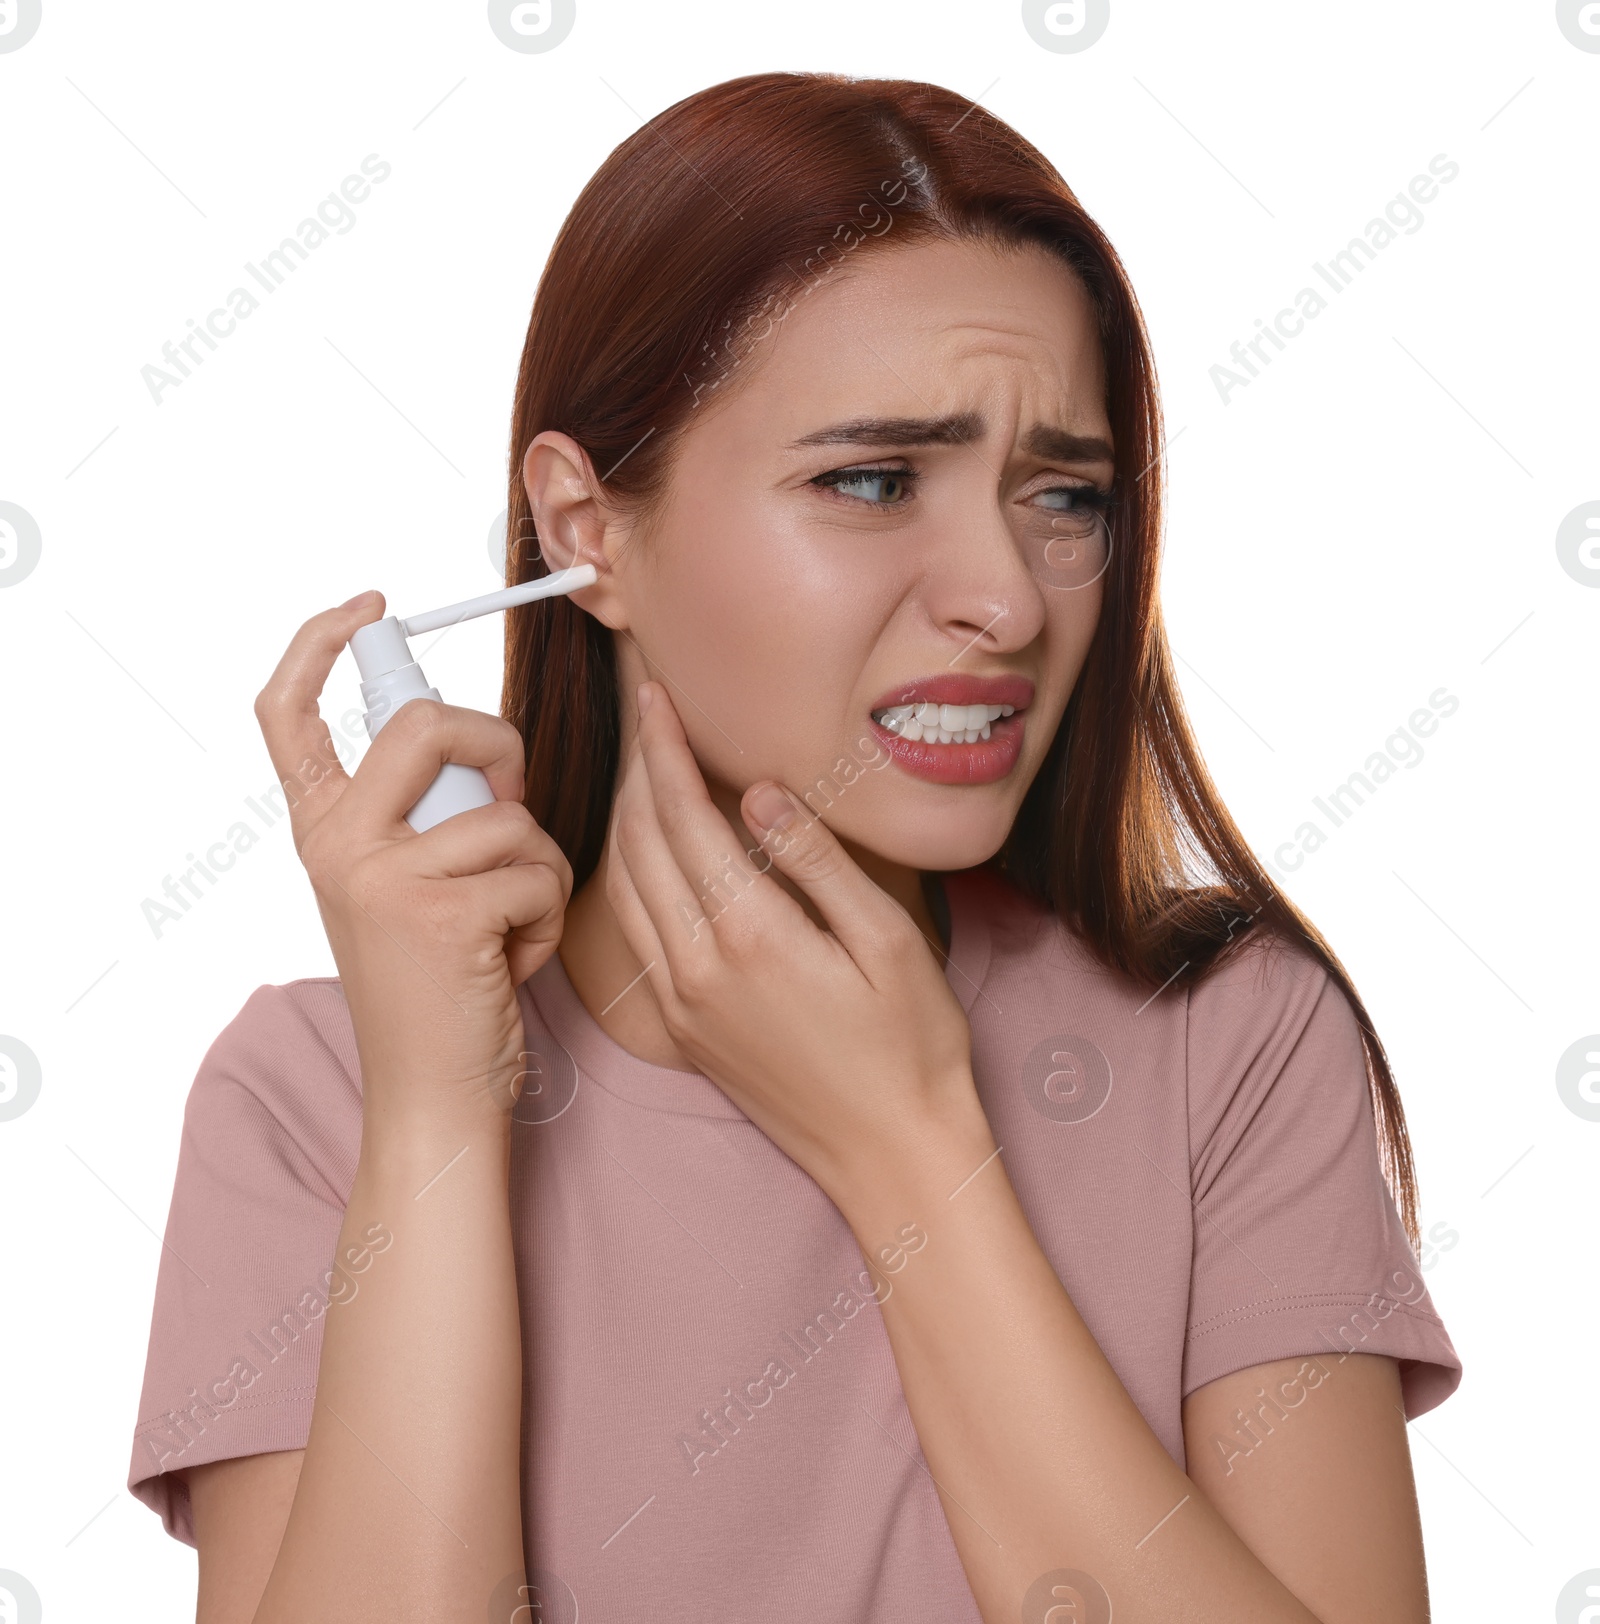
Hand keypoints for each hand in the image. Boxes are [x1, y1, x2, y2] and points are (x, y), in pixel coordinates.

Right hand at [254, 593, 572, 1128]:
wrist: (434, 1097)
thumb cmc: (440, 990)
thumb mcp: (406, 889)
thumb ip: (422, 817)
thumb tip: (486, 747)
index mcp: (323, 834)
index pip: (286, 714)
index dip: (319, 643)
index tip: (369, 607)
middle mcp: (336, 847)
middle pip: (423, 723)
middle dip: (496, 744)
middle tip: (514, 797)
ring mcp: (381, 878)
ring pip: (507, 811)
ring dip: (537, 867)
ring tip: (510, 926)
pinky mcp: (441, 912)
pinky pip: (536, 867)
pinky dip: (548, 912)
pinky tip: (515, 959)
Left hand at [605, 680, 979, 1204]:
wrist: (890, 1154)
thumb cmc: (911, 1046)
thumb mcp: (888, 939)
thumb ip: (816, 859)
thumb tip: (757, 793)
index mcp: (750, 935)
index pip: (683, 815)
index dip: (663, 748)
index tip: (655, 695)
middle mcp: (698, 967)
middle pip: (638, 843)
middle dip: (635, 769)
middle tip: (644, 715)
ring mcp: (681, 1002)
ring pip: (621, 888)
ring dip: (623, 820)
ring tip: (642, 768)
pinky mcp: (681, 1028)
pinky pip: (632, 934)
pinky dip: (627, 876)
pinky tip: (648, 852)